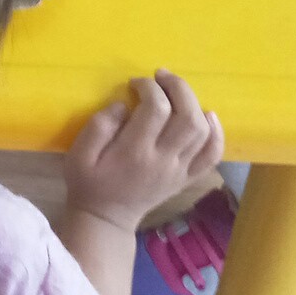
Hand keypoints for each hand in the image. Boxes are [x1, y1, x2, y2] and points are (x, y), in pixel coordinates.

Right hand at [64, 70, 225, 232]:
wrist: (106, 218)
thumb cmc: (89, 183)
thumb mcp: (79, 154)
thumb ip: (99, 125)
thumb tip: (124, 105)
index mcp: (135, 152)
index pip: (156, 109)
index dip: (149, 87)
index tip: (135, 83)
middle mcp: (164, 160)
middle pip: (188, 117)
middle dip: (178, 88)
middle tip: (161, 76)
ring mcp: (179, 170)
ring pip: (202, 133)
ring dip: (195, 104)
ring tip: (177, 92)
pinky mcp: (187, 178)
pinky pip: (212, 155)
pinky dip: (216, 133)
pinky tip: (209, 116)